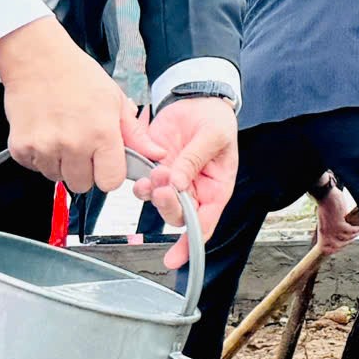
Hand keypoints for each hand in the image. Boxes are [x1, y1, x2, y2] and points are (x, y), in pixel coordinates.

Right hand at [0, 17, 153, 195]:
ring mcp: (44, 147)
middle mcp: (73, 144)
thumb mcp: (116, 101)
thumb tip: (157, 154)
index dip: (109, 174)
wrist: (38, 60)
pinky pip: (34, 167)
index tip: (105, 163)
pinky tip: (46, 133)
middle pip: (81, 186)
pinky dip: (39, 156)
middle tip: (82, 146)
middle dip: (84, 171)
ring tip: (62, 135)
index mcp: (102, 133)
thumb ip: (136, 134)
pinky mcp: (20, 147)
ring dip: (61, 163)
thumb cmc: (78, 76)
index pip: (110, 182)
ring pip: (56, 177)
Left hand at [134, 95, 238, 269]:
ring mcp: (174, 182)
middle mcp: (194, 191)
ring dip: (153, 194)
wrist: (196, 100)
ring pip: (159, 203)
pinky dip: (141, 183)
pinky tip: (143, 174)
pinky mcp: (156, 170)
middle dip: (168, 206)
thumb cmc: (215, 119)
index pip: (205, 223)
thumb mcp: (214, 136)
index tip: (175, 258)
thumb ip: (195, 159)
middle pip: (179, 215)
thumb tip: (179, 182)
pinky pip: (145, 186)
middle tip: (163, 187)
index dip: (191, 243)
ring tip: (156, 172)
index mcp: (216, 189)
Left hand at [313, 182, 358, 254]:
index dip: (337, 249)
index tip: (344, 246)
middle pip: (340, 244)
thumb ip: (332, 227)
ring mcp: (333, 230)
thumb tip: (341, 230)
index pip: (329, 247)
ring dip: (356, 234)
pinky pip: (351, 230)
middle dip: (349, 241)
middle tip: (356, 235)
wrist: (324, 195)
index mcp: (322, 233)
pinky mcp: (339, 225)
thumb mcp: (325, 219)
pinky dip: (358, 228)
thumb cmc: (325, 204)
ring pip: (348, 237)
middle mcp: (327, 234)